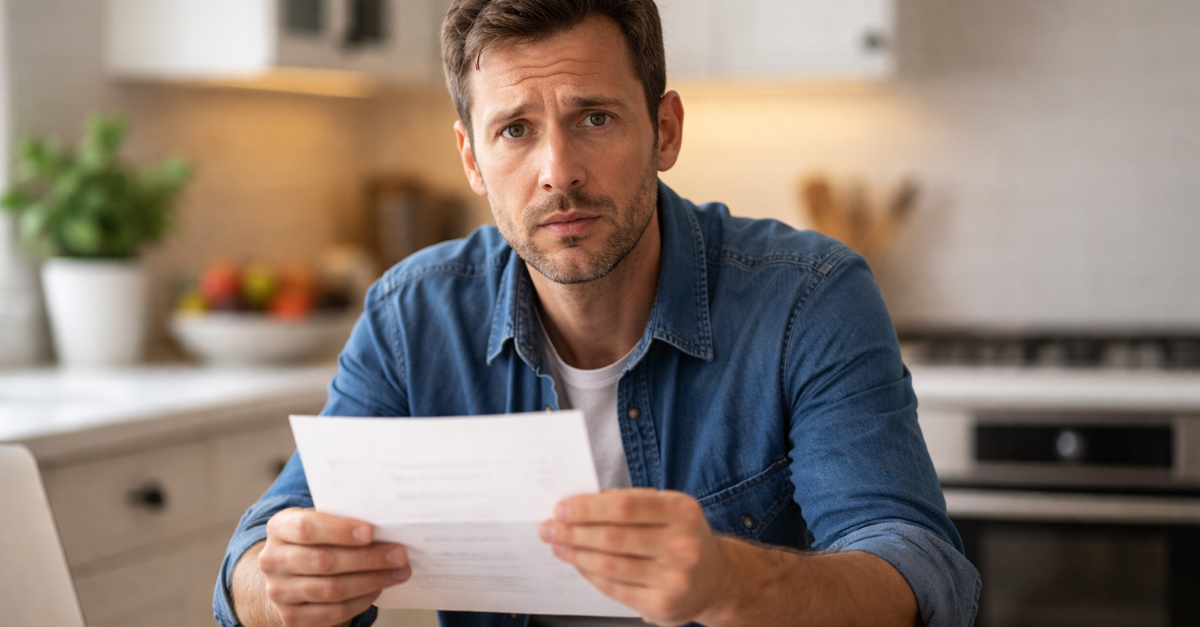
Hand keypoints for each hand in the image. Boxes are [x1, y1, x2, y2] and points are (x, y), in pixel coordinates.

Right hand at [255, 508, 409, 626]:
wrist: (288, 573)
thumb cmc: (315, 540)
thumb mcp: (320, 521)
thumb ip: (342, 518)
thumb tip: (385, 523)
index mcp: (279, 527)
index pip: (307, 528)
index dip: (339, 531)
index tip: (370, 532)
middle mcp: (273, 560)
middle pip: (324, 561)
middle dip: (368, 558)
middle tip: (399, 555)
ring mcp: (279, 592)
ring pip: (331, 589)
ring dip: (371, 581)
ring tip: (398, 572)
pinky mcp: (291, 617)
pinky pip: (332, 613)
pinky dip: (360, 602)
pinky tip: (378, 589)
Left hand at [538, 489, 730, 625]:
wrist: (716, 579)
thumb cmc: (682, 537)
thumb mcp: (667, 509)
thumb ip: (629, 503)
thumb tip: (579, 503)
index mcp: (682, 511)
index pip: (625, 506)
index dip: (588, 508)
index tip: (562, 508)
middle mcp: (683, 545)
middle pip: (613, 537)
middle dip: (573, 532)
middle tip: (549, 528)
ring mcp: (675, 578)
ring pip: (610, 565)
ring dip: (576, 554)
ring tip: (558, 545)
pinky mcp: (663, 605)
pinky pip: (614, 588)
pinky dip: (590, 574)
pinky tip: (578, 564)